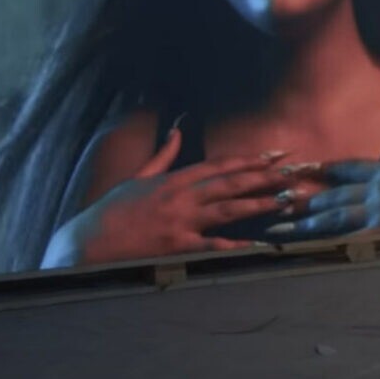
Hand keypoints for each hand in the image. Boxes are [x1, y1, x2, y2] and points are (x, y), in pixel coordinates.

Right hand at [44, 127, 294, 266]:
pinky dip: (234, 244)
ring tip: (285, 200)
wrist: (87, 243)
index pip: (218, 165)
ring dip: (259, 204)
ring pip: (227, 209)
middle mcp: (180, 198)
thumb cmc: (111, 211)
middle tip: (292, 171)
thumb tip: (178, 132)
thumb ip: (163, 156)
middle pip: (229, 183)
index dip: (248, 159)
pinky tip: (258, 243)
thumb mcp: (137, 178)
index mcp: (172, 180)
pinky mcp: (177, 246)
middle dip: (263, 176)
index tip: (274, 154)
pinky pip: (211, 244)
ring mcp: (180, 222)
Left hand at [267, 99, 379, 239]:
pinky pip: (349, 240)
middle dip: (312, 198)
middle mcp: (376, 191)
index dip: (327, 167)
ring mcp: (377, 214)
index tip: (308, 168)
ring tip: (293, 225)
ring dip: (313, 222)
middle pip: (336, 194)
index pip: (350, 166)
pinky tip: (314, 247)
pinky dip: (329, 244)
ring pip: (337, 217)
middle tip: (289, 201)